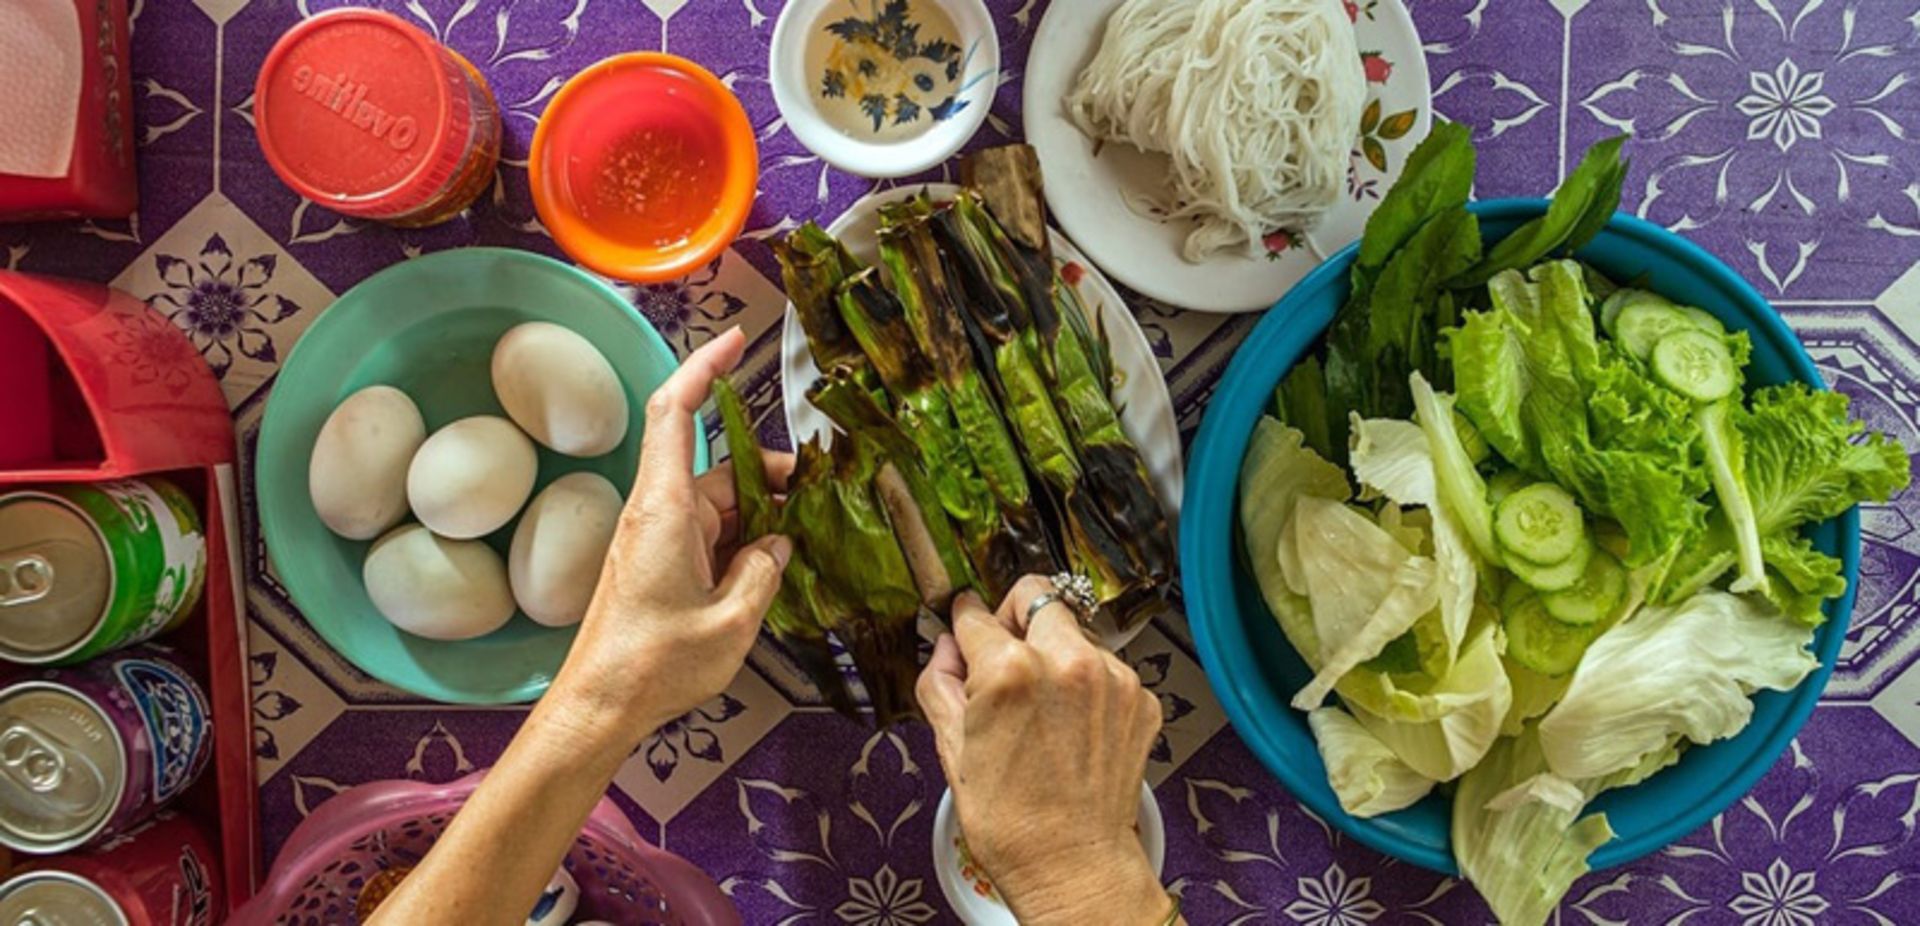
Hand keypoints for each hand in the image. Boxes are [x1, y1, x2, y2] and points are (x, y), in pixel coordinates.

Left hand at [549, 328, 792, 748]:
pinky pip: (708, 534)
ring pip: (718, 504)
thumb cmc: (653, 665)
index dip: (704, 367)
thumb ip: (764, 572)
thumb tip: (778, 544)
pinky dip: (743, 539)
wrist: (599, 706)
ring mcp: (655, 538)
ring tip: (809, 536)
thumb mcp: (731, 621)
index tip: (736, 340)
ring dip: (761, 513)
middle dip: (772, 472)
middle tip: (823, 490)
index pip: (676, 411)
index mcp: (665, 508)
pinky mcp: (657, 563)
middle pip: (718, 467)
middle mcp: (656, 512)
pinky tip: (775, 564)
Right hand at [918, 576, 1173, 925]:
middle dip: (1013, 617)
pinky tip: (1072, 726)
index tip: (964, 620)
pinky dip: (1087, 684)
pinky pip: (1105, 667)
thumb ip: (940, 681)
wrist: (1073, 864)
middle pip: (1035, 595)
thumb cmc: (1010, 820)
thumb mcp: (951, 748)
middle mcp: (1068, 661)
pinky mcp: (1141, 698)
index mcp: (1010, 670)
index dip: (963, 619)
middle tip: (1005, 655)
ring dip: (1054, 652)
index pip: (976, 612)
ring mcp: (1112, 678)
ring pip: (1074, 631)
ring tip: (1043, 707)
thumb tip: (946, 647)